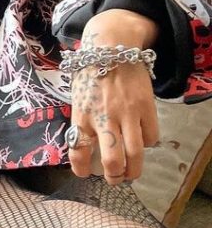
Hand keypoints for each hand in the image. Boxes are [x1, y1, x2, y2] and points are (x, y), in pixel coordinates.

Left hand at [67, 11, 159, 184]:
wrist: (111, 47)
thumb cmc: (89, 73)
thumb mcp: (77, 97)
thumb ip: (82, 121)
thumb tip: (85, 147)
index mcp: (81, 114)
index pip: (78, 149)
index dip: (80, 167)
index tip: (84, 173)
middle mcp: (104, 117)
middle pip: (111, 159)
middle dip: (114, 176)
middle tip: (114, 180)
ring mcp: (127, 113)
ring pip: (135, 154)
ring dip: (133, 170)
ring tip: (130, 173)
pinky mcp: (146, 108)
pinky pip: (150, 137)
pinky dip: (146, 145)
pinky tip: (140, 143)